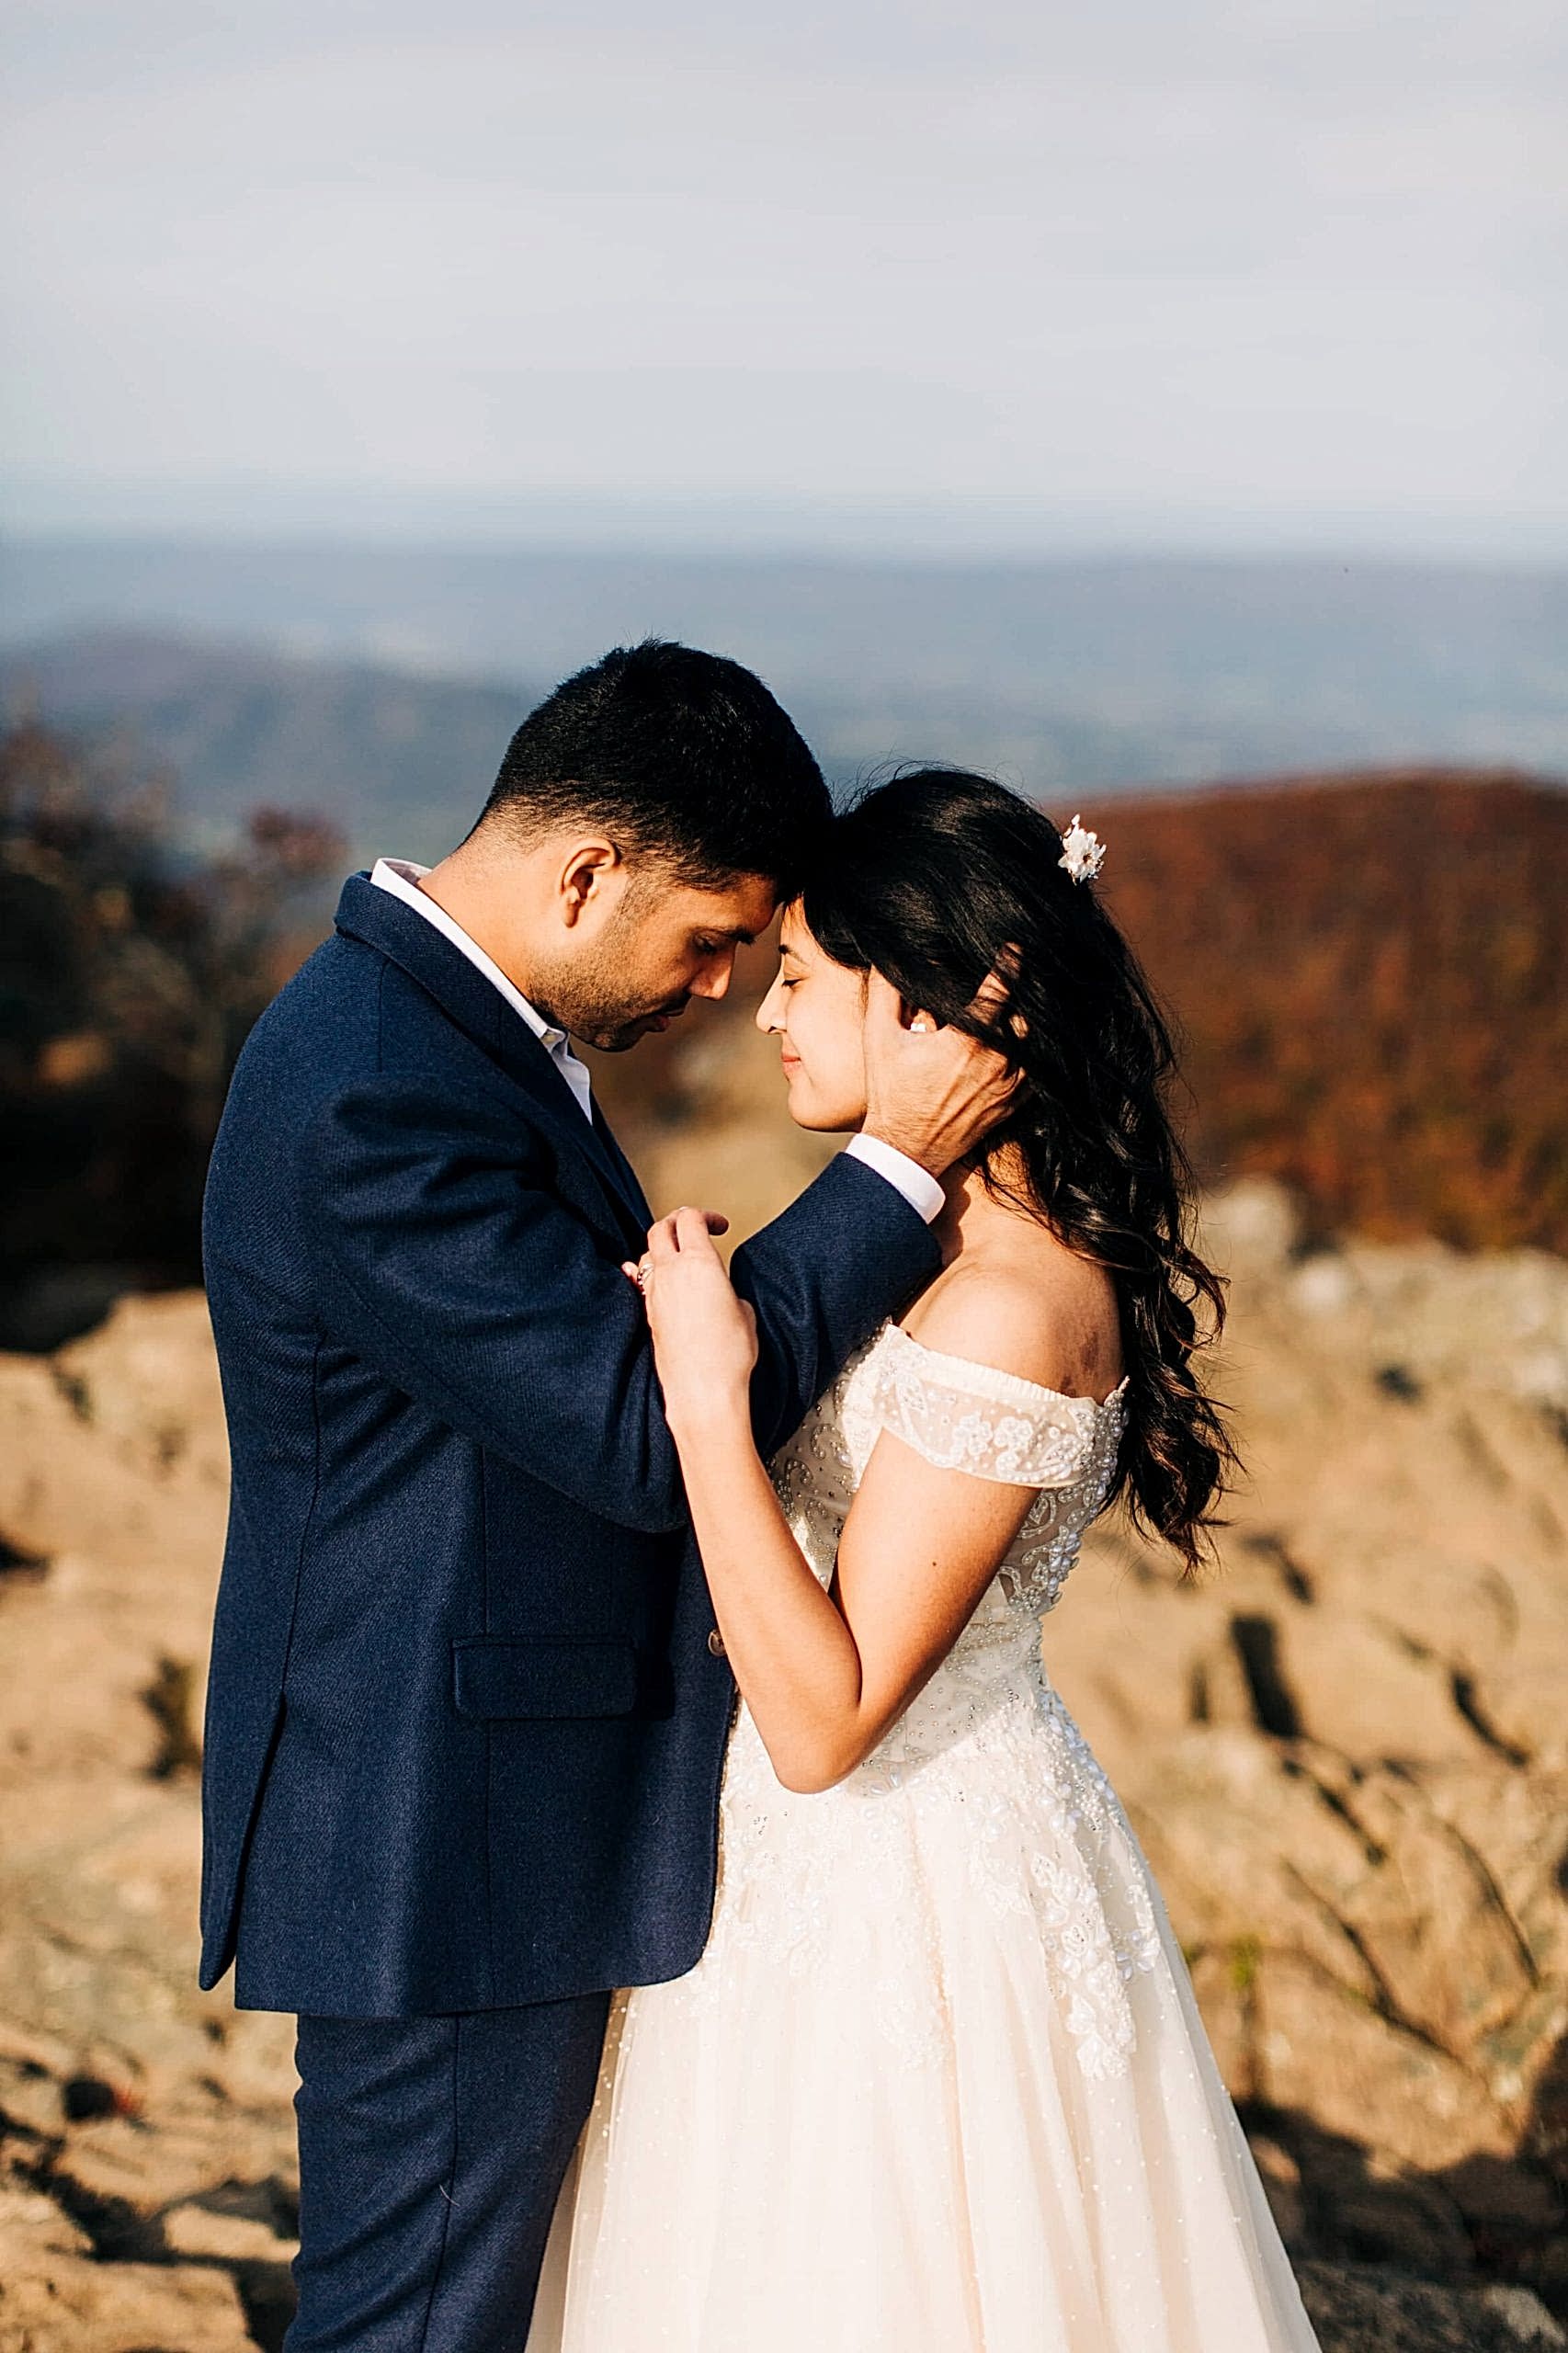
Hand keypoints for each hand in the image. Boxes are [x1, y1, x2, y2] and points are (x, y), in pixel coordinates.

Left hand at [622, 1208, 756, 1431]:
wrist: (703, 1391)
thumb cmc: (727, 1356)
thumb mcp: (745, 1312)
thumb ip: (729, 1292)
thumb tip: (722, 1295)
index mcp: (698, 1263)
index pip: (690, 1219)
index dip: (705, 1216)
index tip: (718, 1224)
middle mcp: (670, 1274)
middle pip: (660, 1229)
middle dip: (677, 1222)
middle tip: (693, 1226)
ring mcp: (655, 1294)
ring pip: (649, 1254)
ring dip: (663, 1248)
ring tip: (679, 1255)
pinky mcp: (649, 1315)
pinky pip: (644, 1282)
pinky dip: (652, 1274)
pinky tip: (660, 1280)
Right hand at [860, 968, 1020, 1177]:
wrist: (907, 1151)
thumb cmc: (891, 1094)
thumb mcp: (879, 1039)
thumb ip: (886, 991)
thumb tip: (889, 956)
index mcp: (968, 1040)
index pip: (1001, 988)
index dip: (1009, 962)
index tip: (1013, 947)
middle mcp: (999, 1062)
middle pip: (1029, 1012)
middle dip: (1026, 991)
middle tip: (1022, 975)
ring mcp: (1011, 1086)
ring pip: (1038, 1040)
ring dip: (1032, 1021)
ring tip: (1025, 1004)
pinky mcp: (1015, 1104)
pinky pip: (1039, 1070)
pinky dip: (1036, 1052)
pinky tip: (1024, 1042)